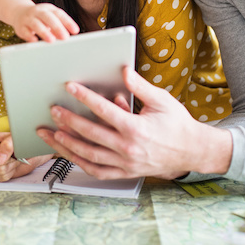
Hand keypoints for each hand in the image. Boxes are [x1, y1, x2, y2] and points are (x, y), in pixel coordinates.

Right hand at [0, 132, 51, 181]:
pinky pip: (2, 177)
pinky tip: (13, 164)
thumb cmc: (21, 141)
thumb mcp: (14, 138)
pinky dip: (11, 170)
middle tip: (12, 152)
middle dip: (5, 157)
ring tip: (14, 157)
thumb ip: (7, 145)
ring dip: (10, 164)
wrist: (30, 152)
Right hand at [9, 3, 78, 42]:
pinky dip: (30, 36)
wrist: (19, 12)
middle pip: (48, 17)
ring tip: (51, 41)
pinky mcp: (20, 26)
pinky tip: (35, 41)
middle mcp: (38, 12)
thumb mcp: (50, 20)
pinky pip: (25, 31)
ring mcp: (28, 18)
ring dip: (44, 32)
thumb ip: (58, 27)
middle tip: (65, 37)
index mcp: (48, 9)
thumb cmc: (40, 18)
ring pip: (36, 24)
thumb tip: (65, 38)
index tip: (75, 31)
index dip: (68, 22)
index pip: (59, 14)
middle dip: (57, 27)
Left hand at [36, 67, 232, 179]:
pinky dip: (80, 163)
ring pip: (89, 156)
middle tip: (53, 110)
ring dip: (67, 145)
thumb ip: (140, 86)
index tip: (70, 87)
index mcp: (136, 128)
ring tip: (50, 134)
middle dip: (69, 121)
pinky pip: (97, 171)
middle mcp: (128, 148)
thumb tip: (123, 70)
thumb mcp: (161, 100)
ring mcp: (125, 164)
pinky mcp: (124, 173)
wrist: (193, 152)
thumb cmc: (177, 124)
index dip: (85, 98)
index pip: (104, 111)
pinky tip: (67, 153)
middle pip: (91, 134)